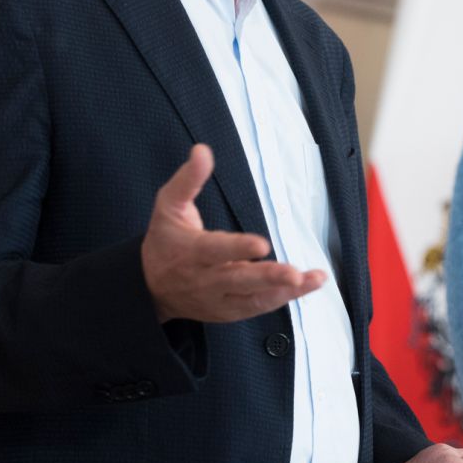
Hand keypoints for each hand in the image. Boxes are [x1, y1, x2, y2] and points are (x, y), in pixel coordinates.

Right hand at [140, 145, 326, 323]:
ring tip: (312, 280)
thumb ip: (188, 179)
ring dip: (285, 292)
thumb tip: (202, 151)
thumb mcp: (169, 205)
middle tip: (295, 273)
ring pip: (252, 299)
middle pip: (238, 280)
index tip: (261, 245)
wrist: (149, 286)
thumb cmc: (165, 240)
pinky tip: (303, 288)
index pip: (215, 250)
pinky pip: (255, 308)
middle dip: (268, 277)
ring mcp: (217, 298)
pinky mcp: (227, 311)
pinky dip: (280, 299)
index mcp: (192, 251)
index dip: (238, 248)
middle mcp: (205, 279)